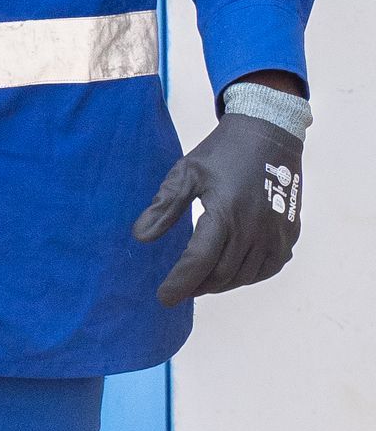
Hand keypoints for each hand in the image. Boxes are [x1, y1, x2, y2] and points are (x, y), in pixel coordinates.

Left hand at [133, 111, 302, 306]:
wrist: (270, 133)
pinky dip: (247, 275)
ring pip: (244, 275)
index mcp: (226, 212)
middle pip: (221, 275)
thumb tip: (140, 237)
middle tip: (180, 287)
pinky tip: (232, 271)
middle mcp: (254, 227)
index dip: (179, 284)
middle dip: (197, 286)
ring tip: (201, 281)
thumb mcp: (186, 172)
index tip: (164, 298)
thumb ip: (164, 206)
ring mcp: (276, 232)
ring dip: (220, 284)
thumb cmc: (223, 152)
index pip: (199, 261)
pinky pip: (268, 268)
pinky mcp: (290, 232)